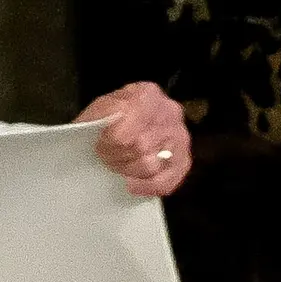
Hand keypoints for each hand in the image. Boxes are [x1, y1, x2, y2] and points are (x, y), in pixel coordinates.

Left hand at [76, 82, 191, 196]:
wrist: (113, 130)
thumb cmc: (106, 120)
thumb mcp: (97, 110)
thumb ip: (104, 113)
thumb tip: (115, 122)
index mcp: (148, 94)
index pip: (129, 128)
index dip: (110, 142)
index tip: (100, 144)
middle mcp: (170, 112)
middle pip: (140, 147)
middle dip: (117, 157)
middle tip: (106, 156)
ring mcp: (180, 137)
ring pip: (150, 166)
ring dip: (128, 170)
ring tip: (118, 164)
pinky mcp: (183, 160)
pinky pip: (166, 182)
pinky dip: (145, 186)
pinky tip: (131, 184)